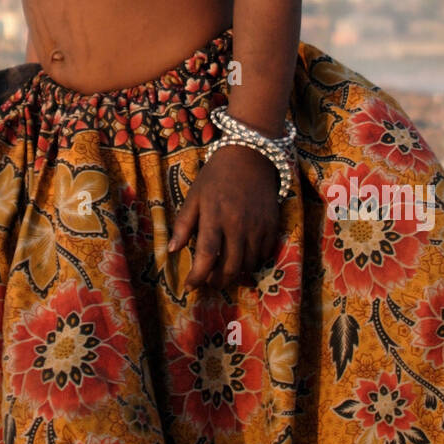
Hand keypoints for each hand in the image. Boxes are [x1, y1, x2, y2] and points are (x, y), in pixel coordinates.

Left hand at [168, 145, 281, 290]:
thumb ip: (183, 224)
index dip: (197, 277)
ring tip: (224, 269)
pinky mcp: (272, 225)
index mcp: (214, 216)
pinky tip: (242, 255)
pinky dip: (252, 260)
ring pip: (248, 265)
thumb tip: (172, 251)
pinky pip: (263, 254)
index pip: (205, 256)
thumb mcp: (194, 196)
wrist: (250, 156)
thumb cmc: (216, 176)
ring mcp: (257, 226)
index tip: (189, 287)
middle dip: (217, 282)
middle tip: (209, 281)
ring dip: (235, 273)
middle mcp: (237, 225)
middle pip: (229, 268)